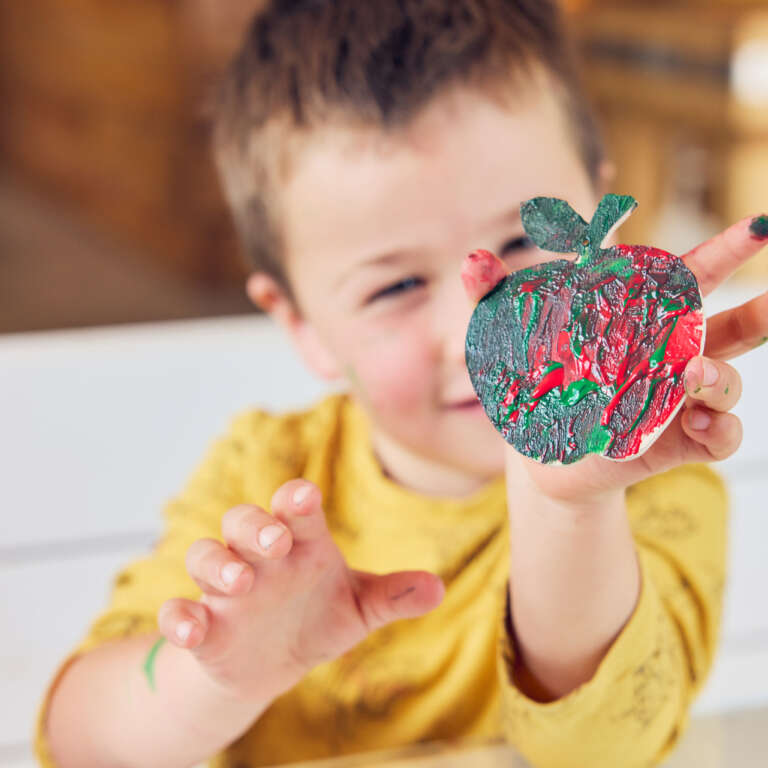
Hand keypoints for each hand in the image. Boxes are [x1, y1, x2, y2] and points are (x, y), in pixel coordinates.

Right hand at [157, 479, 444, 700]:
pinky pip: (179, 612)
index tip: (305, 497)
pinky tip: (193, 629)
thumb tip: (438, 588)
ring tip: (240, 582)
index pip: (296, 511)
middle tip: (274, 539)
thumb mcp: (358, 609)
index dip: (297, 501)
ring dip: (217, 565)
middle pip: (243, 521)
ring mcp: (225, 591)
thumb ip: (392, 596)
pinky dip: (180, 618)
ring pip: (205, 556)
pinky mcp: (204, 627)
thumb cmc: (317, 618)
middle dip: (254, 525)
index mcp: (300, 544)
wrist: (274, 664)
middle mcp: (259, 558)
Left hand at [464, 214, 766, 504]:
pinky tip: (700, 426)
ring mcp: (678, 401)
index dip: (720, 253)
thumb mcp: (508, 340)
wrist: (538, 452)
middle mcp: (671, 356)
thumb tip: (473, 262)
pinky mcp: (678, 443)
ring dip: (720, 377)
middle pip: (728, 328)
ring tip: (692, 377)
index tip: (757, 227)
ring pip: (725, 381)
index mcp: (639, 321)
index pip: (686, 280)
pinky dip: (720, 430)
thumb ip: (494, 298)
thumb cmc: (531, 382)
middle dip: (758, 312)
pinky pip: (719, 436)